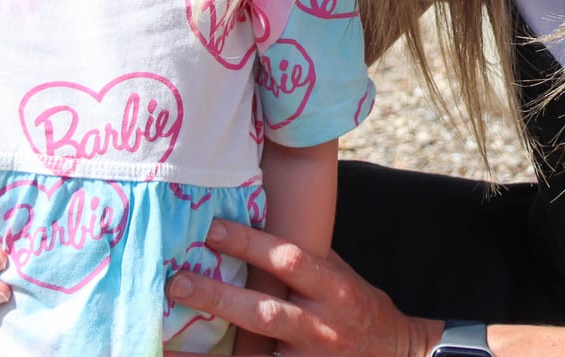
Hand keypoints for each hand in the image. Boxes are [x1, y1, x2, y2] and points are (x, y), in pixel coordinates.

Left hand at [164, 218, 440, 356]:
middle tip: (178, 283)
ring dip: (217, 346)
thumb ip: (306, 257)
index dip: (251, 244)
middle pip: (266, 312)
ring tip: (169, 341)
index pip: (290, 260)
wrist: (395, 354)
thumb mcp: (341, 275)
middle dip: (219, 297)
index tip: (212, 230)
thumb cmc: (359, 307)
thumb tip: (258, 221)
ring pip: (259, 352)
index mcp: (333, 287)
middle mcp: (322, 324)